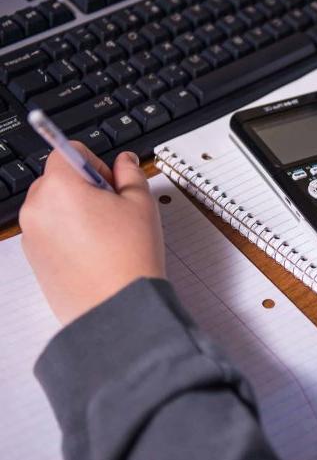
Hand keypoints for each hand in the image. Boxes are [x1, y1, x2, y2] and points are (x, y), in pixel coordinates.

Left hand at [19, 143, 165, 324]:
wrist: (118, 307)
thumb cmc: (129, 257)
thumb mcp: (141, 204)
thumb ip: (130, 173)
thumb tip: (124, 162)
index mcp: (60, 187)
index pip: (66, 151)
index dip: (95, 162)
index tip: (112, 182)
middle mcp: (37, 209)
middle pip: (57, 180)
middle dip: (84, 187)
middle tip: (115, 210)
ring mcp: (32, 237)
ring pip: (54, 207)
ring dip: (76, 211)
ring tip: (108, 235)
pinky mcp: (35, 259)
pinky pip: (51, 233)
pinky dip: (69, 234)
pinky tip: (97, 252)